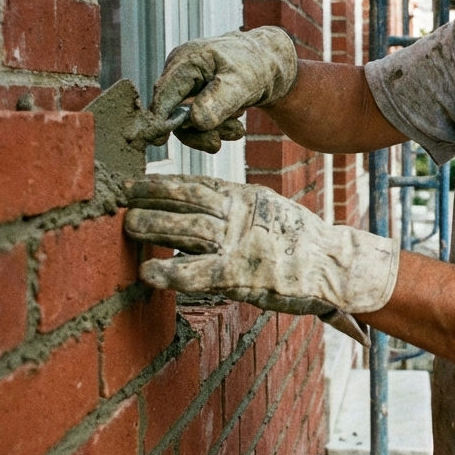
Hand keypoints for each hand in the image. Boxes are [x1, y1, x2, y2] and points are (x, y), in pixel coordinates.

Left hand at [122, 175, 398, 314]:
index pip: (197, 184)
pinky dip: (170, 272)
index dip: (163, 183)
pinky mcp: (240, 273)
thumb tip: (205, 214)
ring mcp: (238, 243)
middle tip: (119, 196)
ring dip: (153, 225)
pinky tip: (148, 272)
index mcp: (245, 197)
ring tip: (127, 224)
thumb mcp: (269, 212)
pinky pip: (197, 272)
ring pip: (187, 228)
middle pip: (186, 201)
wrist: (335, 266)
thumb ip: (238, 211)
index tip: (135, 182)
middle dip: (150, 197)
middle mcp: (239, 214)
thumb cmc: (301, 243)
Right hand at [129, 27, 298, 152]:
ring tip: (238, 130)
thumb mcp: (242, 84)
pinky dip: (215, 129)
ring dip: (212, 132)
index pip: (164, 93)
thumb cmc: (255, 67)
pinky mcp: (192, 97)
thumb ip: (219, 102)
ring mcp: (184, 85)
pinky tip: (234, 125)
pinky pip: (195, 122)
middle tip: (229, 136)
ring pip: (185, 122)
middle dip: (200, 131)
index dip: (158, 118)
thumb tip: (196, 123)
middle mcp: (179, 72)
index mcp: (186, 61)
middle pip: (172, 112)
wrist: (268, 65)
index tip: (158, 140)